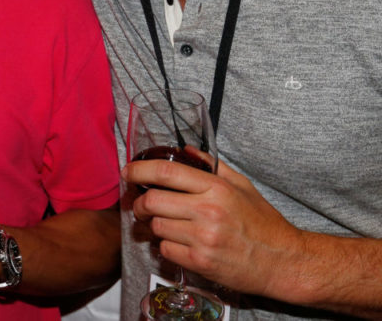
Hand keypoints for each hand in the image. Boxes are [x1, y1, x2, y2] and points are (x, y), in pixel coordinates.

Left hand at [125, 157, 303, 298]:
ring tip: (165, 224)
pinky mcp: (201, 261)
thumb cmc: (263, 223)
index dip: (139, 170)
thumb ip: (211, 166)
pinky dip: (165, 245)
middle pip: (152, 201)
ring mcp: (203, 238)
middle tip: (140, 205)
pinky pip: (165, 249)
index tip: (127, 172)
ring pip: (156, 226)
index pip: (166, 172)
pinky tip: (178, 242)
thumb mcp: (242, 186)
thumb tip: (185, 149)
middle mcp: (208, 211)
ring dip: (154, 225)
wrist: (283, 261)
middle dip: (138, 202)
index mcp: (217, 188)